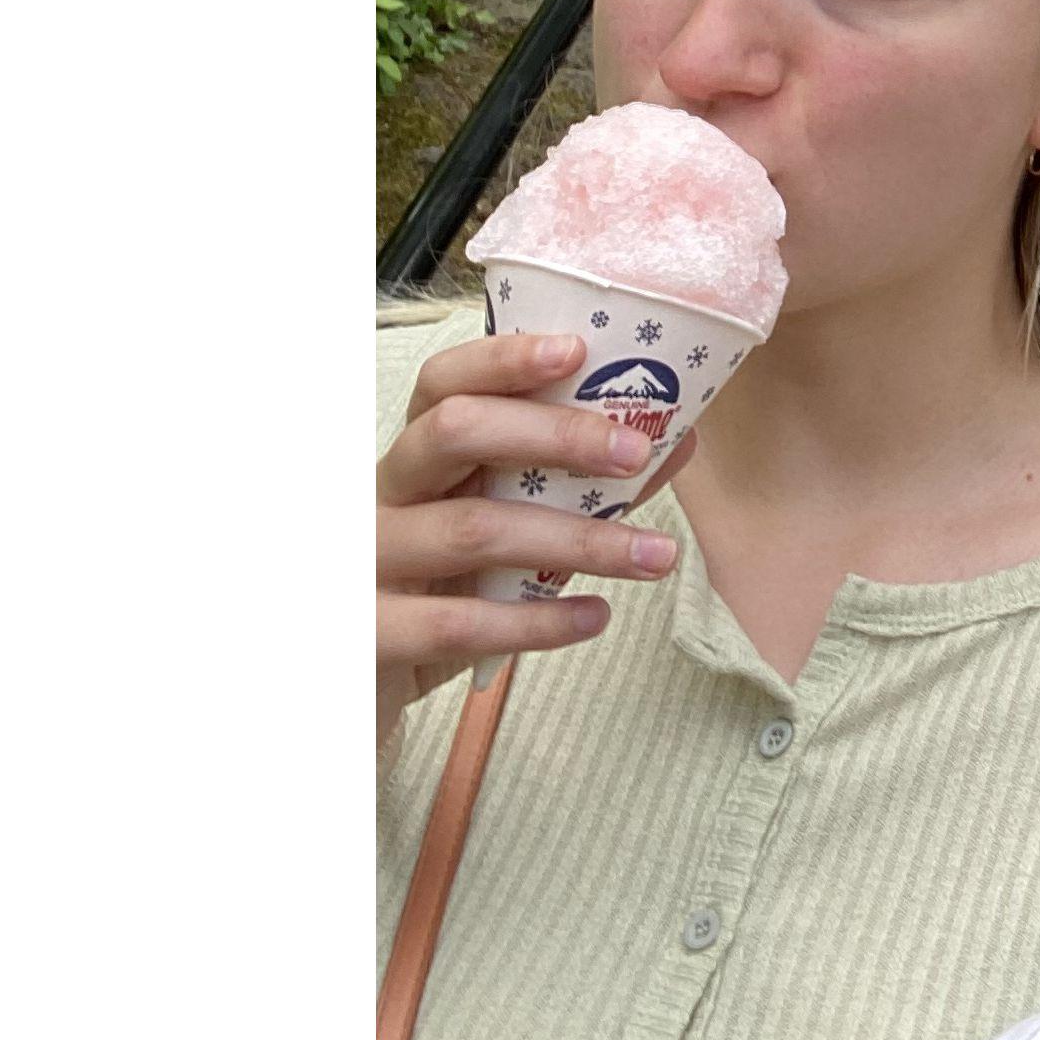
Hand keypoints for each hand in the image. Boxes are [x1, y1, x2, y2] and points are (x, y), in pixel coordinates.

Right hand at [377, 333, 695, 744]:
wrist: (361, 689)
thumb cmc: (447, 586)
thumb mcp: (506, 525)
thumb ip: (581, 483)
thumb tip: (678, 439)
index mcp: (416, 454)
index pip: (444, 382)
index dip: (504, 358)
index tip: (577, 350)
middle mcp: (382, 494)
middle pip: (454, 431)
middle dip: (553, 434)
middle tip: (635, 453)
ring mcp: (367, 563)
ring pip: (473, 530)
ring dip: (579, 542)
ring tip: (657, 556)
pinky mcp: (369, 635)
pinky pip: (460, 623)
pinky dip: (538, 620)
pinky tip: (594, 617)